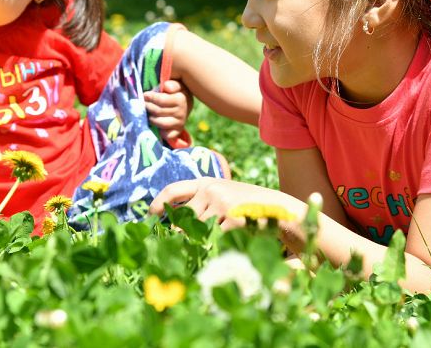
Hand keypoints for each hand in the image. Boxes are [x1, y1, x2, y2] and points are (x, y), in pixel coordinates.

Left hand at [143, 79, 191, 143]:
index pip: (161, 100)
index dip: (150, 97)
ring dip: (150, 118)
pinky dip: (160, 131)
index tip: (144, 95)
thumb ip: (172, 84)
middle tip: (142, 103)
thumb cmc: (176, 91)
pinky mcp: (178, 131)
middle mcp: (182, 112)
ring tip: (146, 112)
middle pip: (158, 111)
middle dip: (147, 106)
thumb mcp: (176, 84)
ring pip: (159, 122)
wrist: (186, 103)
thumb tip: (166, 86)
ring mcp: (180, 123)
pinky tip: (155, 124)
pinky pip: (167, 135)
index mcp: (181, 99)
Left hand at [150, 177, 305, 233]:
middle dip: (183, 235)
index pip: (173, 190)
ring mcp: (221, 203)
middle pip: (184, 220)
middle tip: (184, 246)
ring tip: (213, 246)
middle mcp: (211, 190)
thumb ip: (202, 206)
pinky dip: (216, 247)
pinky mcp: (232, 218)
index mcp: (207, 183)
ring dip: (201, 243)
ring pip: (197, 231)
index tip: (149, 216)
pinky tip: (225, 247)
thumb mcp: (224, 196)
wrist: (281, 209)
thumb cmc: (249, 206)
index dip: (158, 204)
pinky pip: (214, 240)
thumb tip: (175, 229)